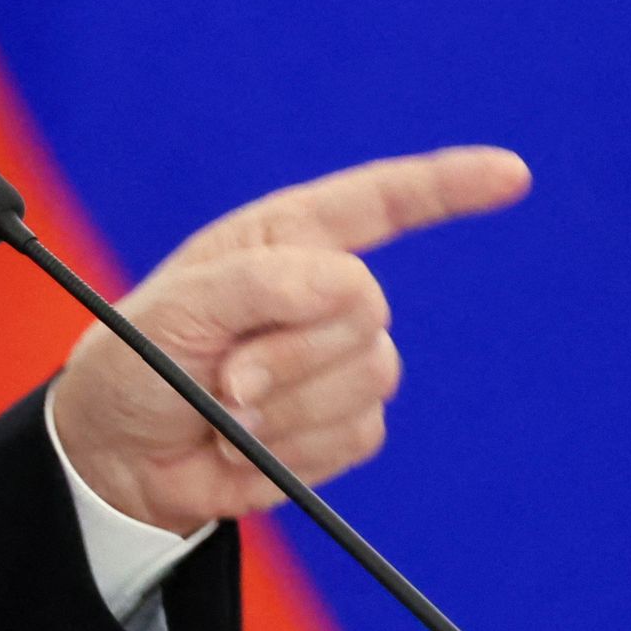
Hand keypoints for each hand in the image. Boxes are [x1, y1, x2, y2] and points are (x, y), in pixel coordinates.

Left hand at [51, 146, 529, 531]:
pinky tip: (248, 446)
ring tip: (226, 413)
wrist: (120, 456)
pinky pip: (358, 434)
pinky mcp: (341, 422)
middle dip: (291, 354)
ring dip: (287, 409)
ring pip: (368, 378)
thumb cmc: (135, 364)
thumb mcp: (176, 311)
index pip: (380, 202)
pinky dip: (296, 450)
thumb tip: (348, 287)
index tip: (510, 174)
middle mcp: (321, 291)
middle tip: (225, 378)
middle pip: (365, 311)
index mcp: (285, 240)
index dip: (448, 185)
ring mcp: (338, 359)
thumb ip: (259, 285)